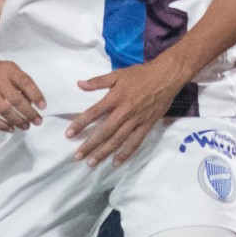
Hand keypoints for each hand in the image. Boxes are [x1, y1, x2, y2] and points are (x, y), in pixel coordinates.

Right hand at [0, 58, 45, 130]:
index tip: (43, 107)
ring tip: (26, 126)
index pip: (25, 82)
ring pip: (3, 110)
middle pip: (15, 99)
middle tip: (38, 121)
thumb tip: (34, 103)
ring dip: (17, 121)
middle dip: (28, 113)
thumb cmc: (0, 71)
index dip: (36, 95)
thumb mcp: (13, 70)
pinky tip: (11, 129)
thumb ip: (23, 83)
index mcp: (9, 70)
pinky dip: (1, 125)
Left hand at [67, 58, 186, 165]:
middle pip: (104, 131)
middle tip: (77, 156)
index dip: (80, 124)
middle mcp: (124, 111)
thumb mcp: (118, 74)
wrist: (167, 76)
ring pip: (118, 140)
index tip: (68, 134)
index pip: (94, 113)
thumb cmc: (141, 74)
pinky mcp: (147, 126)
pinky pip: (135, 143)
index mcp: (115, 97)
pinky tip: (116, 162)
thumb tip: (79, 84)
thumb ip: (98, 81)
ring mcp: (136, 120)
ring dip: (104, 152)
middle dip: (90, 145)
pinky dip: (126, 154)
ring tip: (91, 163)